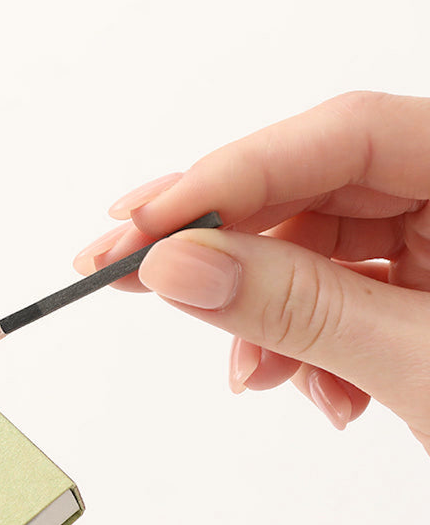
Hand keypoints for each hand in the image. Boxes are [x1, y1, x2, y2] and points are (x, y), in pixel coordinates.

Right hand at [73, 91, 429, 450]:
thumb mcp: (418, 365)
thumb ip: (296, 308)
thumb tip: (177, 267)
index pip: (344, 137)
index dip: (231, 175)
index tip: (142, 227)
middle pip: (315, 189)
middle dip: (224, 247)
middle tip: (124, 271)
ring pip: (313, 250)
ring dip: (263, 316)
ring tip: (253, 378)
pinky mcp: (422, 289)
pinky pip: (334, 295)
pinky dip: (301, 344)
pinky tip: (308, 388)